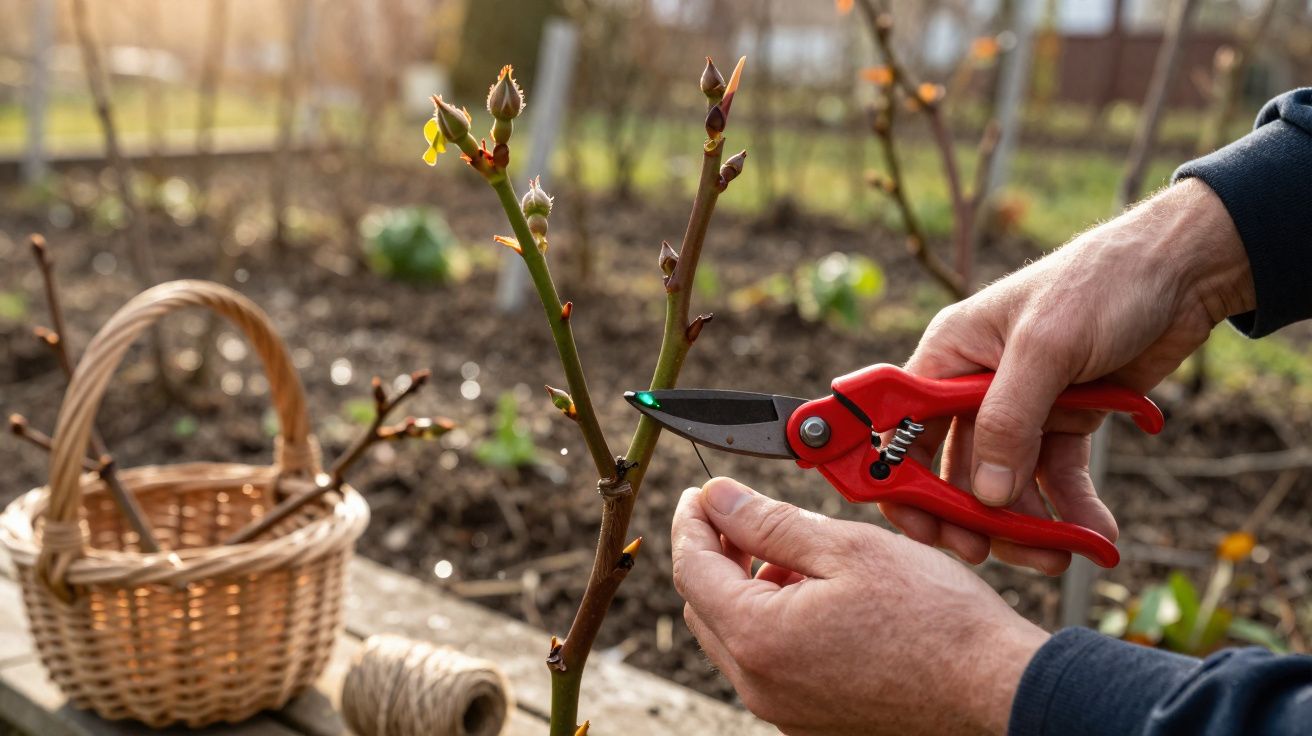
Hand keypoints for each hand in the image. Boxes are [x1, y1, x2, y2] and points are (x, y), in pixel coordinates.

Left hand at [673, 477, 1047, 735]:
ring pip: (736, 638)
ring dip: (749, 591)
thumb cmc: (935, 619)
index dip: (691, 522)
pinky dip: (776, 626)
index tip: (701, 494)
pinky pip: (770, 666)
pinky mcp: (812, 722)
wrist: (996, 688)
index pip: (692, 568)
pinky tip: (819, 600)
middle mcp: (760, 685)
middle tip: (747, 517)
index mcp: (759, 638)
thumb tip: (717, 500)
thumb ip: (769, 522)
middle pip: (705, 606)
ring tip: (798, 558)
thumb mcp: (847, 548)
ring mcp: (785, 711)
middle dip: (718, 555)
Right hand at [887, 178, 1254, 573]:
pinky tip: (1094, 535)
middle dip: (972, 515)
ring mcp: (1021, 408)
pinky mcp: (1063, 422)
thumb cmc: (1102, 283)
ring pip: (1006, 484)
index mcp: (949, 355)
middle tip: (986, 553)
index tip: (920, 525)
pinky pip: (1057, 477)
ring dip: (1028, 525)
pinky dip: (1071, 509)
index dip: (899, 477)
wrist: (1184, 272)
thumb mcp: (1046, 346)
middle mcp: (974, 385)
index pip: (901, 427)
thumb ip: (1009, 420)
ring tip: (1059, 554)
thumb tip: (984, 494)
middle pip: (953, 468)